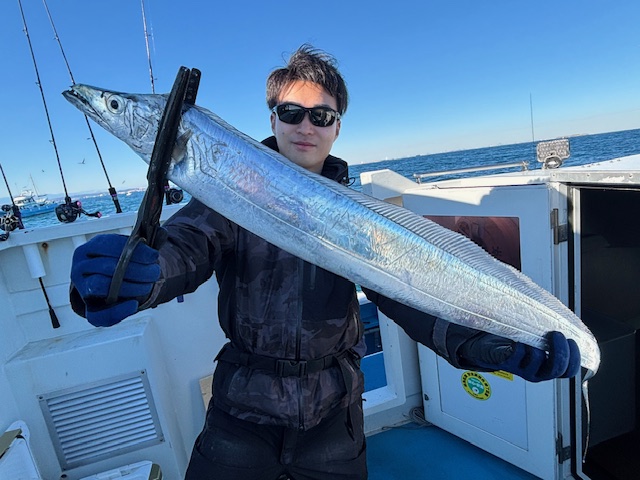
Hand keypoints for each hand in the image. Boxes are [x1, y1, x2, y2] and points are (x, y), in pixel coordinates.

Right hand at [70, 234, 159, 326]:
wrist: (108, 285)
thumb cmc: (119, 265)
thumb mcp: (130, 251)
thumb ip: (146, 243)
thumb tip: (162, 232)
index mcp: (90, 248)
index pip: (108, 245)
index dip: (133, 250)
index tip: (153, 255)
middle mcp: (80, 267)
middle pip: (107, 267)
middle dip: (137, 270)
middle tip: (155, 272)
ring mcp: (81, 288)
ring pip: (102, 286)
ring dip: (130, 287)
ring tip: (147, 285)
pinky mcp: (87, 308)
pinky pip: (98, 314)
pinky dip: (118, 311)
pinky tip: (134, 305)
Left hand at [460, 331, 579, 381]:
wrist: (484, 343)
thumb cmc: (511, 337)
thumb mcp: (534, 334)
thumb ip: (548, 329)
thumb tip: (561, 313)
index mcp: (547, 366)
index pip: (568, 371)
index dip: (574, 358)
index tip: (571, 340)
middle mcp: (536, 371)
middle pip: (557, 370)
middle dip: (561, 352)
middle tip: (557, 334)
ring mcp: (520, 369)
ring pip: (537, 364)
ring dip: (540, 349)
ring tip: (537, 334)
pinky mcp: (504, 362)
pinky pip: (515, 358)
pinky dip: (520, 348)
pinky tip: (519, 339)